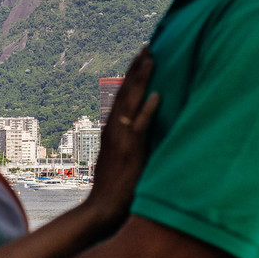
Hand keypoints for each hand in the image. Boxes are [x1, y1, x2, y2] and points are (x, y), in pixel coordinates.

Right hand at [89, 46, 159, 228]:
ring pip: (130, 103)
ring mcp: (121, 141)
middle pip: (125, 92)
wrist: (101, 211)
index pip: (123, 96)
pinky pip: (139, 129)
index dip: (132, 76)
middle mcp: (114, 131)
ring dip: (141, 80)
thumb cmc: (116, 190)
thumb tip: (143, 137)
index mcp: (113, 131)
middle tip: (148, 46)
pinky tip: (157, 96)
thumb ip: (131, 146)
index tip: (142, 57)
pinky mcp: (129, 153)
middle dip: (137, 68)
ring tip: (152, 58)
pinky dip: (147, 112)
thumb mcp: (123, 161)